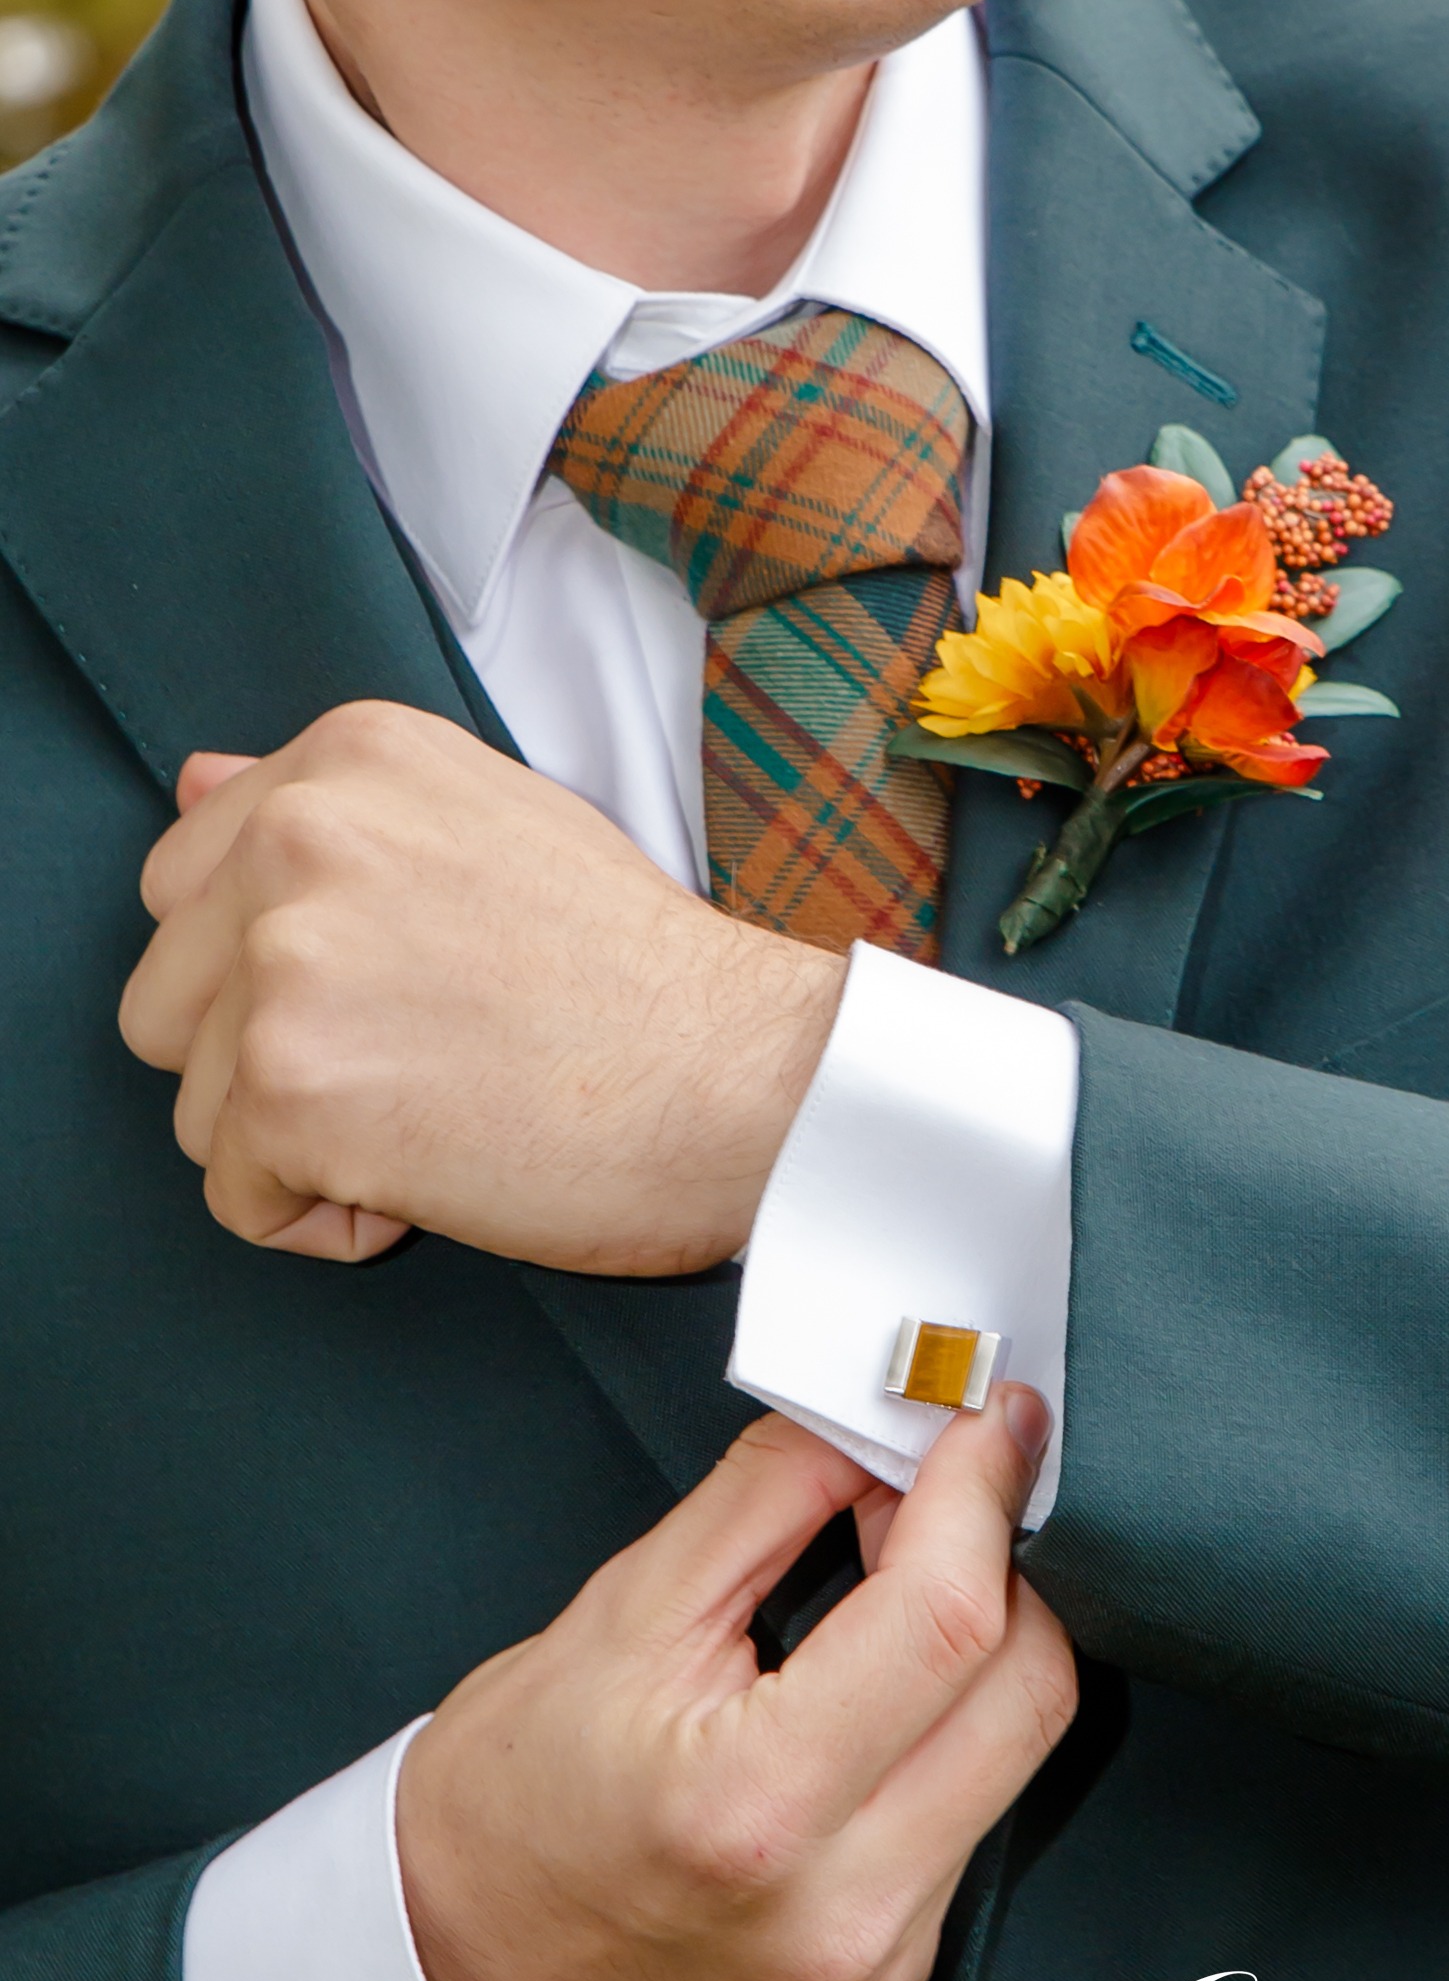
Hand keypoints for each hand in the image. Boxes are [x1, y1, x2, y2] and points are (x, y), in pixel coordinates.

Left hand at [117, 705, 845, 1271]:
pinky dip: (327, 1221)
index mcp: (348, 759)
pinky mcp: (289, 1088)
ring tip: (444, 1118)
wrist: (748, 1080)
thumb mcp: (497, 826)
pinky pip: (236, 1198)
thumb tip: (190, 783)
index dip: (273, 973)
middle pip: (167, 999)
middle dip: (267, 1061)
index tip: (395, 997)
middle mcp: (298, 837)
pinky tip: (438, 1177)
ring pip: (198, 1107)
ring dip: (302, 1145)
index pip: (187, 884)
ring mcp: (284, 962)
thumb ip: (340, 811)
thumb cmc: (648, 977)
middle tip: (422, 1065)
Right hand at [396, 1390, 1074, 1980]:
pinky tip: (885, 1666)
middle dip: (1001, 1551)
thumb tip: (875, 1423)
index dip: (980, 1493)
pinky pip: (982, 1801)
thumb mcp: (619, 1614)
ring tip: (894, 1567)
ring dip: (987, 1627)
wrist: (458, 1976)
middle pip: (1029, 1684)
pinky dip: (958, 1706)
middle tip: (933, 1482)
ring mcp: (881, 1950)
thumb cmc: (503, 1809)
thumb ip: (768, 1499)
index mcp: (754, 1807)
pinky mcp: (897, 1964)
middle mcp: (843, 1902)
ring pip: (1024, 1743)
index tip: (983, 1417)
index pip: (944, 1621)